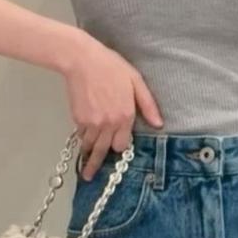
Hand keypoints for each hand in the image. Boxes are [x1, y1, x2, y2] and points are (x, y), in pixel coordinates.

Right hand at [60, 32, 163, 179]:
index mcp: (125, 116)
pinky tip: (82, 137)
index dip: (119, 145)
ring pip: (90, 147)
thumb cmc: (111, 67)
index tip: (117, 146)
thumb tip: (159, 124)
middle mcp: (108, 124)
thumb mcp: (136, 81)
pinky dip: (82, 137)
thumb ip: (148, 105)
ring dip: (88, 154)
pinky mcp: (78, 119)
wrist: (82, 60)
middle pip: (103, 152)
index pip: (122, 145)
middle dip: (96, 165)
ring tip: (84, 170)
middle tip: (89, 177)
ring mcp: (92, 123)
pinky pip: (81, 135)